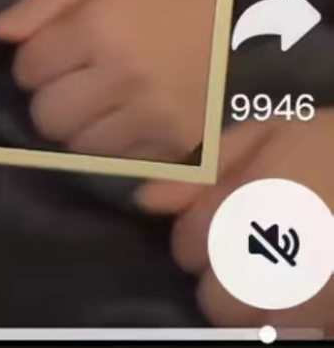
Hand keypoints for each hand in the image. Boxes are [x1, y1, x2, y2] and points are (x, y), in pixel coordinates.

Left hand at [0, 0, 217, 160]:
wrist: (222, 17)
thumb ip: (37, 7)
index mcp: (100, 29)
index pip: (29, 70)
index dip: (34, 62)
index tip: (54, 53)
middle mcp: (126, 77)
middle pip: (48, 117)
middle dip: (50, 99)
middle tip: (72, 82)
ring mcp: (153, 117)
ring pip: (78, 148)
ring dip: (78, 127)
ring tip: (99, 101)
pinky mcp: (175, 147)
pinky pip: (117, 165)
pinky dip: (112, 146)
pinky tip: (124, 119)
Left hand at [137, 111, 333, 325]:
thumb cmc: (333, 146)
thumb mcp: (271, 134)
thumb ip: (205, 171)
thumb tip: (146, 200)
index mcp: (240, 216)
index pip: (187, 248)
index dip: (204, 228)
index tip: (231, 213)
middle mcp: (262, 269)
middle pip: (215, 299)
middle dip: (229, 273)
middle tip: (262, 240)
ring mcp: (300, 306)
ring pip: (251, 322)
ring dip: (261, 299)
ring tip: (289, 262)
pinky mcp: (326, 324)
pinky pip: (295, 331)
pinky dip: (298, 313)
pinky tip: (313, 281)